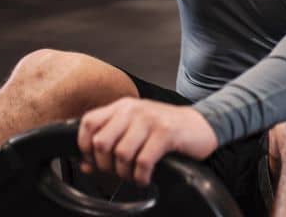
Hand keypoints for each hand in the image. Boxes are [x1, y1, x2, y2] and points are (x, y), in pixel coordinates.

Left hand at [77, 97, 218, 185]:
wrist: (200, 126)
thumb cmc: (166, 130)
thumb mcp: (135, 130)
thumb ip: (111, 142)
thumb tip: (86, 165)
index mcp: (122, 107)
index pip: (88, 123)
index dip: (85, 147)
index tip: (94, 161)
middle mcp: (134, 110)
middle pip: (101, 142)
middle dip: (105, 165)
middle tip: (117, 172)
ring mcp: (150, 120)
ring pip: (121, 154)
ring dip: (124, 174)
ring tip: (133, 176)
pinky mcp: (166, 133)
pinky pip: (142, 161)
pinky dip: (140, 177)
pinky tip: (145, 178)